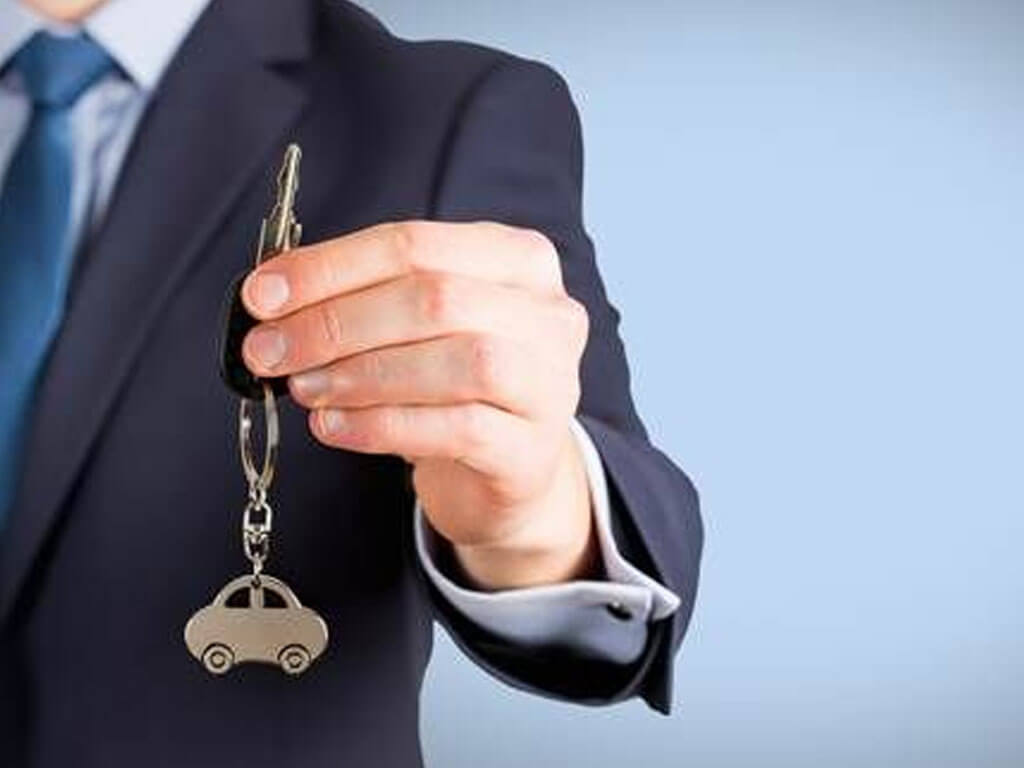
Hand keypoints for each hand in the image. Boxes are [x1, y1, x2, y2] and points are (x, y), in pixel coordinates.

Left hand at [240, 221, 597, 588]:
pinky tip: (333, 426)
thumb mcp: (421, 324)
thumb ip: (364, 297)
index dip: (332, 267)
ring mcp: (550, 382)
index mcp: (518, 259)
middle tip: (269, 350)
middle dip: (336, 323)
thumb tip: (273, 294)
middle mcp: (548, 314)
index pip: (416, 244)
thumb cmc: (456, 384)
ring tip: (302, 388)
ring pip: (458, 363)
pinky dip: (382, 425)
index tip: (263, 294)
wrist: (509, 468)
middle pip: (436, 299)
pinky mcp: (532, 449)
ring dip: (361, 374)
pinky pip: (457, 429)